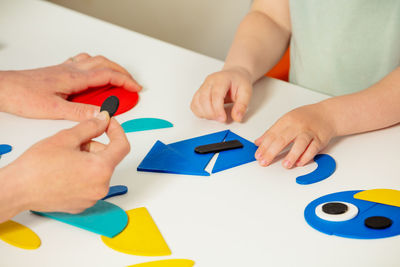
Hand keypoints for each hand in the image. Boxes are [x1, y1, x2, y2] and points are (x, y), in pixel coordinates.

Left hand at [0, 53, 141, 120]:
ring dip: (110, 67)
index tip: (136, 88)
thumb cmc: (23, 96)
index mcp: (74, 78)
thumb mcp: (54, 109)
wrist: (3, 88)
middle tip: (132, 84)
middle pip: (105, 64)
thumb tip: (102, 113)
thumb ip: (80, 111)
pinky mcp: (59, 72)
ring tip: (119, 77)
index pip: (108, 75)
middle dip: (123, 73)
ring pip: (95, 61)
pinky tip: (94, 75)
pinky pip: (83, 63)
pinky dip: (95, 66)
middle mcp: (71, 70)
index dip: (125, 81)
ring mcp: (65, 69)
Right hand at [0, 111, 129, 218]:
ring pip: (98, 171)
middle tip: (74, 143)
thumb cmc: (37, 167)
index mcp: (101, 169)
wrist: (18, 189)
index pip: (123, 146)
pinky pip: (90, 183)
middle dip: (94, 147)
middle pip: (108, 158)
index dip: (117, 130)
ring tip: (65, 159)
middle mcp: (101, 186)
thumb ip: (91, 126)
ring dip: (87, 161)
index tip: (109, 124)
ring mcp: (92, 198)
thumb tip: (104, 120)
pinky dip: (82, 174)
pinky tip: (63, 172)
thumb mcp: (67, 137)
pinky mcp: (83, 204)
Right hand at [190, 66, 251, 121]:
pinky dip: (199, 112)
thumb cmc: (239, 82)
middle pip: (204, 99)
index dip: (218, 109)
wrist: (235, 75)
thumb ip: (242, 105)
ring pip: (196, 102)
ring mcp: (203, 87)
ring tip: (216, 116)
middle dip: (211, 113)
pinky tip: (208, 114)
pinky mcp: (199, 93)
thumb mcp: (246, 92)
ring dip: (205, 114)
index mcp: (221, 79)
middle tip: (221, 119)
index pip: (215, 95)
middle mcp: (209, 82)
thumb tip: (237, 117)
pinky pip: (194, 104)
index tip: (223, 118)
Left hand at [254, 103, 336, 167]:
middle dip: (272, 152)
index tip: (258, 155)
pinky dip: (306, 156)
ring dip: (292, 155)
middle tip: (264, 162)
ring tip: (285, 165)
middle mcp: (298, 126)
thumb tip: (259, 143)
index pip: (272, 134)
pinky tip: (300, 163)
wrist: (328, 114)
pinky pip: (313, 148)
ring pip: (300, 144)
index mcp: (287, 120)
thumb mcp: (286, 120)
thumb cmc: (306, 118)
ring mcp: (309, 132)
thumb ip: (272, 132)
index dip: (264, 146)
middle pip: (282, 139)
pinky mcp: (320, 139)